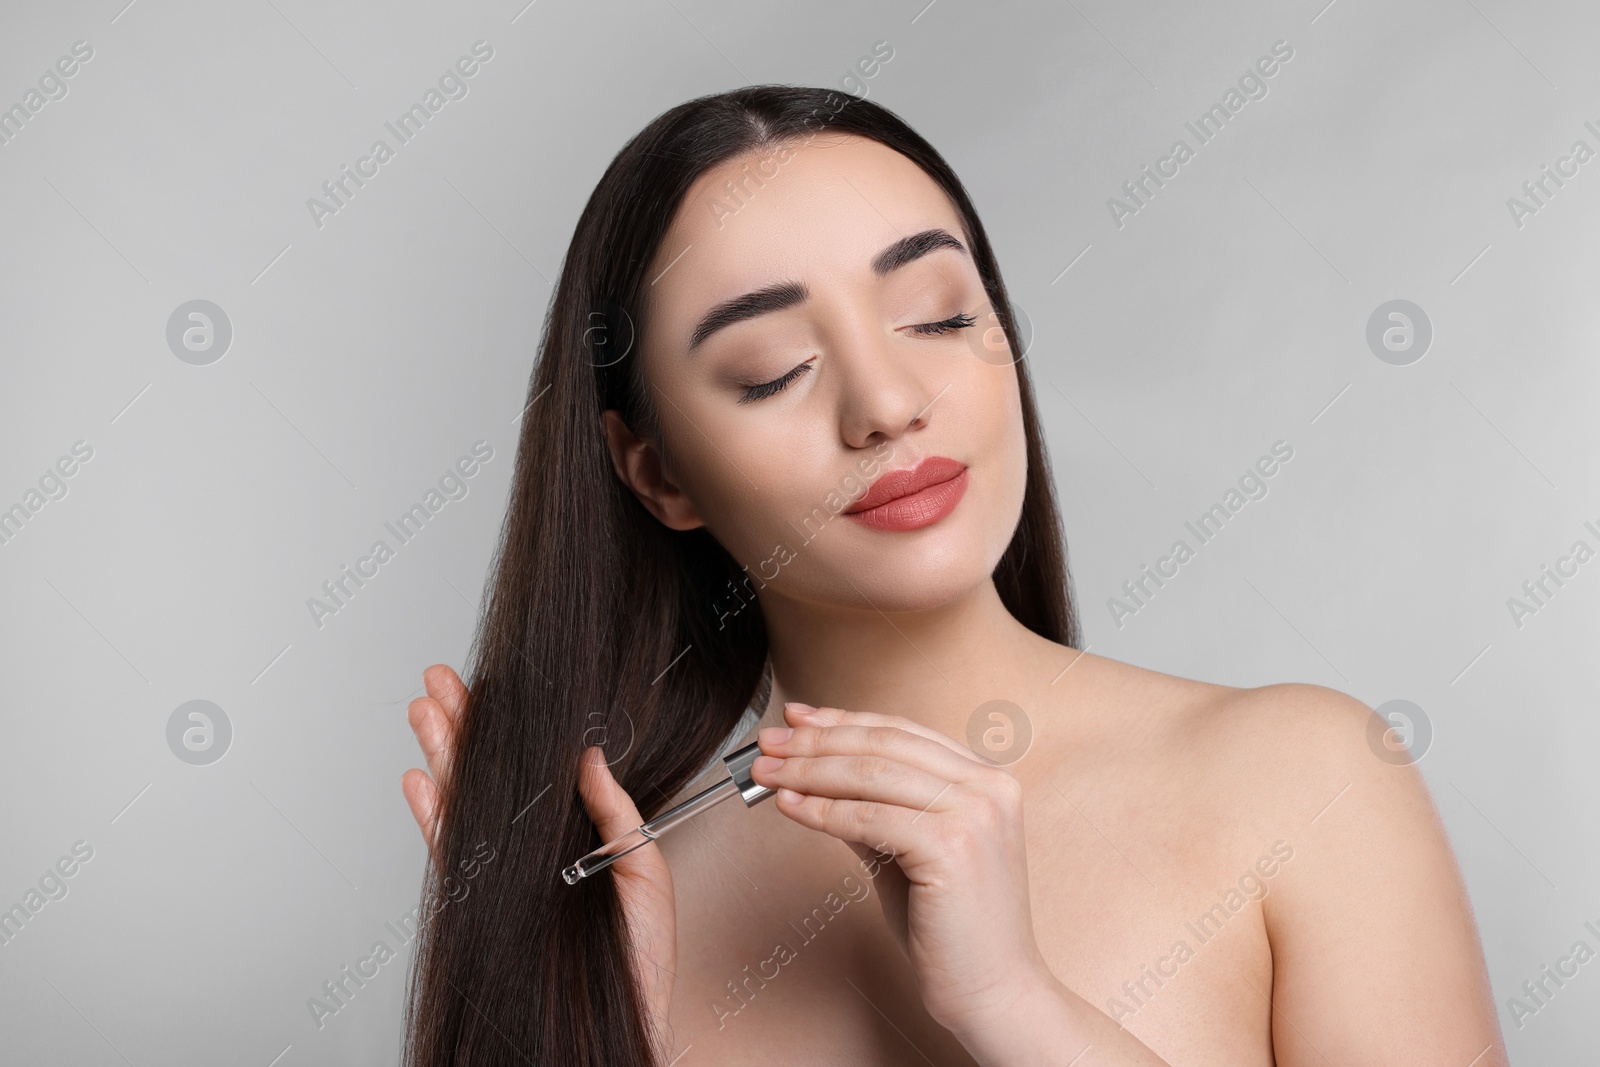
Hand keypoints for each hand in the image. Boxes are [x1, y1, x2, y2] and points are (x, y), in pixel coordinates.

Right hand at [400, 664, 678, 1057]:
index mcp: (573, 834)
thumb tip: (590, 756)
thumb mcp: (644, 870)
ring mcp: (505, 873)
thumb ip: (614, 812)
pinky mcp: (484, 901)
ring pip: (464, 800)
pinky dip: (433, 816)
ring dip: (443, 754)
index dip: (513, 728)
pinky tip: (420, 780)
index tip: (497, 686)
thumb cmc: (639, 962)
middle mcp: (534, 849)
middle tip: (442, 681)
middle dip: (464, 724)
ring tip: (427, 711)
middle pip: (490, 774)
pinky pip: (450, 852)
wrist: (618, 1029)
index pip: (536, 769)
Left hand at [748, 703, 1054, 1039]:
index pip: (901, 731)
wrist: (995, 993)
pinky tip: (791, 808)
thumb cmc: (952, 930)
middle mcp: (987, 787)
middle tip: (768, 744)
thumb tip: (813, 775)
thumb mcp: (906, 852)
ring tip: (768, 773)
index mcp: (986, 779)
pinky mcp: (952, 846)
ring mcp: (975, 814)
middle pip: (883, 745)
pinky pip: (869, 818)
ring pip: (871, 773)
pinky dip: (822, 810)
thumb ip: (871, 809)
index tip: (797, 719)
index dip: (843, 720)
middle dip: (816, 740)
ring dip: (809, 770)